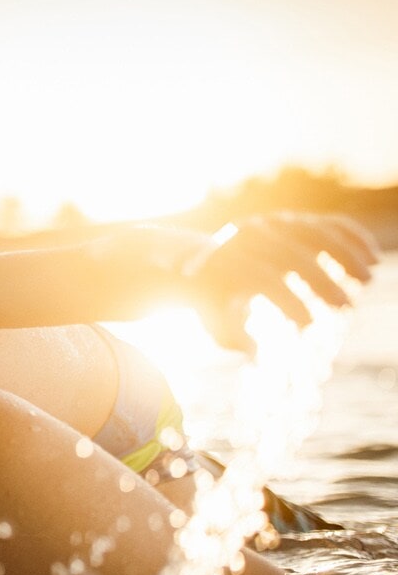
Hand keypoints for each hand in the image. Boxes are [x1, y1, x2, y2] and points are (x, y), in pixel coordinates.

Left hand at [186, 212, 380, 350]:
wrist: (203, 265)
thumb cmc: (215, 304)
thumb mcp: (215, 323)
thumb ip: (234, 336)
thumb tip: (256, 354)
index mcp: (229, 262)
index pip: (264, 281)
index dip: (288, 304)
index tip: (308, 328)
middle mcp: (249, 237)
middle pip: (291, 256)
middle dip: (321, 281)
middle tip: (346, 307)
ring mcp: (273, 224)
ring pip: (315, 232)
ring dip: (346, 254)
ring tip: (367, 280)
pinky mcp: (292, 220)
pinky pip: (327, 223)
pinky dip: (353, 236)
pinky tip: (373, 256)